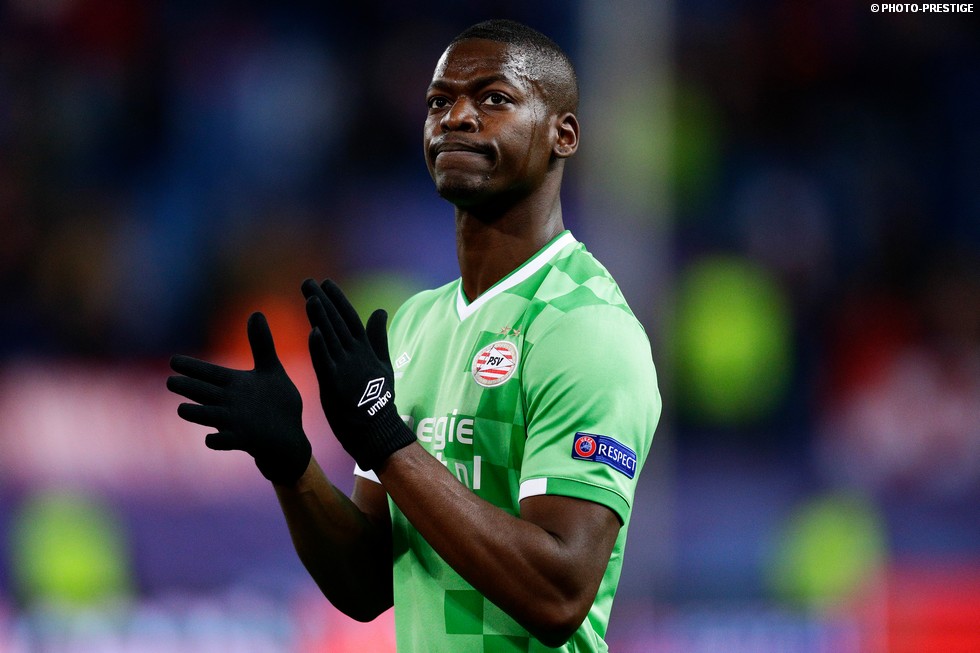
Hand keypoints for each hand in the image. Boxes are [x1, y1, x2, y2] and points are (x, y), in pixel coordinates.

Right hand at [167, 312, 311, 485]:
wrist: (289, 437)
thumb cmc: (277, 404)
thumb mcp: (271, 370)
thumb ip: (262, 344)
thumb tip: (255, 312)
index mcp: (235, 385)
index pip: (209, 373)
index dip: (193, 368)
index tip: (174, 360)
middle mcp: (230, 403)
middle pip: (204, 393)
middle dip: (188, 388)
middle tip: (170, 381)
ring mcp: (236, 423)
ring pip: (210, 417)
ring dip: (197, 414)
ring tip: (181, 410)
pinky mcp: (246, 440)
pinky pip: (228, 442)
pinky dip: (218, 441)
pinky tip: (210, 439)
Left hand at [301, 278, 414, 470]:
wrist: (376, 429)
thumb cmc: (379, 399)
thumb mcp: (383, 364)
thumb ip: (378, 337)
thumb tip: (380, 310)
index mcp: (365, 349)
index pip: (350, 318)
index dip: (338, 300)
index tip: (326, 282)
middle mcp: (355, 355)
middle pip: (337, 322)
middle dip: (322, 301)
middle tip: (307, 282)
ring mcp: (345, 369)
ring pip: (330, 338)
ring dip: (320, 317)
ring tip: (309, 298)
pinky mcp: (334, 385)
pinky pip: (325, 363)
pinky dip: (319, 348)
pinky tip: (312, 332)